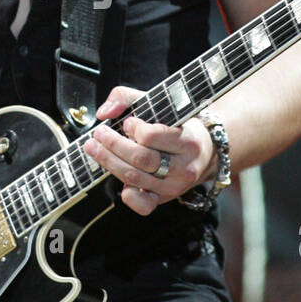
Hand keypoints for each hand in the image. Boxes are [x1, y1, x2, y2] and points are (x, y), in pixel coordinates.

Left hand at [83, 85, 214, 216]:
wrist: (206, 152)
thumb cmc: (178, 126)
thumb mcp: (160, 104)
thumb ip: (128, 97)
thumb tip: (104, 112)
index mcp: (188, 141)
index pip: (153, 137)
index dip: (134, 128)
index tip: (127, 122)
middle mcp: (184, 167)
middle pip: (140, 159)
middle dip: (113, 145)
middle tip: (99, 134)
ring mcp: (174, 186)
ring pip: (135, 177)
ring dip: (109, 162)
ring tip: (94, 148)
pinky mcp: (165, 199)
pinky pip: (143, 204)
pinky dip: (127, 193)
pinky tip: (116, 176)